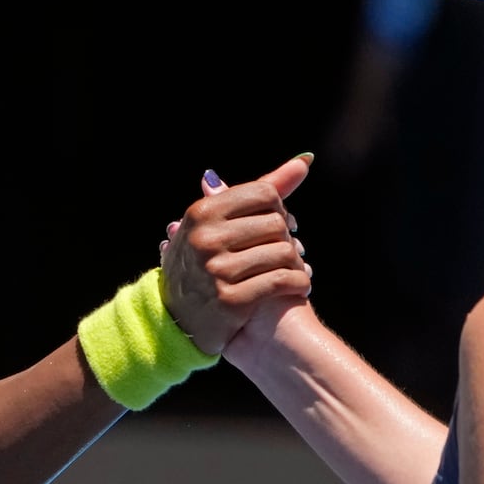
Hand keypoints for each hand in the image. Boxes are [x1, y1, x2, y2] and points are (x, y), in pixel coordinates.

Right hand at [158, 155, 312, 353]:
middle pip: (276, 223)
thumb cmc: (204, 262)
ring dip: (297, 264)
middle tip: (293, 253)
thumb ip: (263, 190)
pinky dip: (297, 283)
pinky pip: (280, 281)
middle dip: (288, 238)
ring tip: (297, 272)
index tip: (282, 225)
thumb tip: (304, 162)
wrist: (178, 321)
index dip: (280, 208)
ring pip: (282, 252)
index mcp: (201, 213)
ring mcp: (215, 270)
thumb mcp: (218, 222)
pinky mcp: (229, 300)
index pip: (264, 193)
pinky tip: (299, 287)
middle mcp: (205, 238)